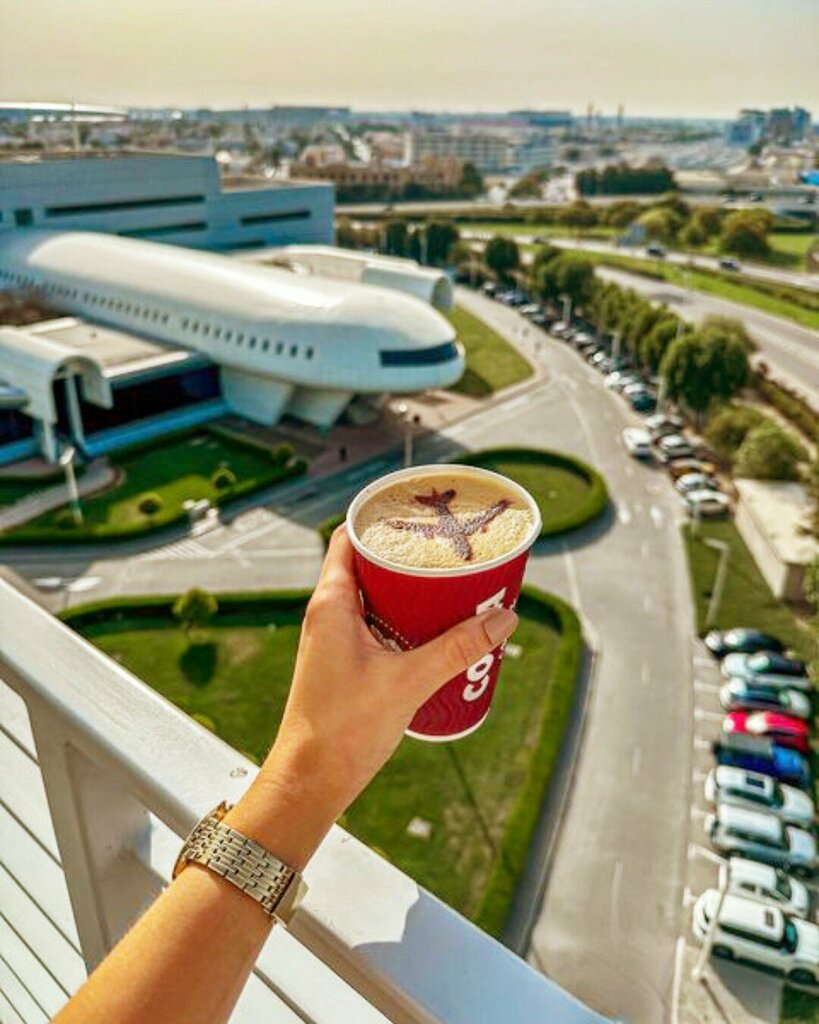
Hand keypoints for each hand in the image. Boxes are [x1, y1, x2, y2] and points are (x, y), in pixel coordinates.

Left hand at [227, 526, 517, 867]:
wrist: (310, 781)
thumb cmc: (342, 730)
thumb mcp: (409, 682)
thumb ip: (457, 650)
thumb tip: (504, 618)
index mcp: (331, 603)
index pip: (349, 537)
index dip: (381, 520)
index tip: (420, 514)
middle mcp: (328, 614)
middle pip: (368, 565)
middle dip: (408, 557)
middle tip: (450, 553)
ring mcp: (334, 639)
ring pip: (374, 597)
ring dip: (409, 591)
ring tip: (452, 588)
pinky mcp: (344, 663)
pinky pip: (376, 626)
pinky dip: (404, 621)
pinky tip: (436, 634)